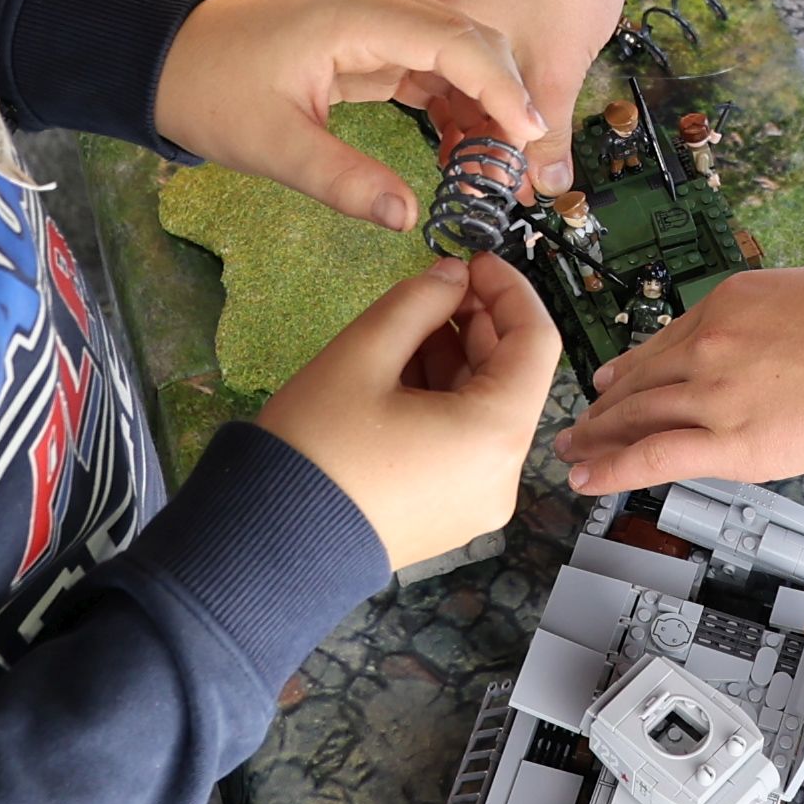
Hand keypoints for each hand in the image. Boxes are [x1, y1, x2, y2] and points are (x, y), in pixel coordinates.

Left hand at [156, 0, 545, 231]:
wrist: (165, 61)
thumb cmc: (212, 92)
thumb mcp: (274, 145)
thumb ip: (343, 180)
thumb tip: (408, 217)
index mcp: (359, 16)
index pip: (457, 42)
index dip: (502, 87)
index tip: (531, 136)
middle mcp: (377, 5)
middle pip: (470, 38)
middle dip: (506, 92)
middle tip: (525, 159)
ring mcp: (374, 20)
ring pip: (456, 50)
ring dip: (485, 98)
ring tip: (502, 160)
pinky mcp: (367, 41)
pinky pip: (429, 64)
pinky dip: (456, 99)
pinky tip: (469, 142)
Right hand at [259, 253, 563, 567]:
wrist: (266, 544)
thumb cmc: (317, 444)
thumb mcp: (362, 354)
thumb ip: (417, 301)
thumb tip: (452, 277)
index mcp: (494, 436)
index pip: (537, 343)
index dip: (510, 290)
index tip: (473, 259)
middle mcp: (501, 476)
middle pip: (512, 379)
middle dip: (477, 325)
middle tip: (432, 287)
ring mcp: (476, 502)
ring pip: (485, 411)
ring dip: (455, 361)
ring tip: (403, 329)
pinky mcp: (449, 516)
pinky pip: (464, 444)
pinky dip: (443, 401)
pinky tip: (398, 373)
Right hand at [406, 0, 627, 194]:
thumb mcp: (556, 72)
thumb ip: (546, 138)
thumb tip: (547, 190)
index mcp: (430, 33)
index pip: (439, 116)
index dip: (475, 159)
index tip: (502, 190)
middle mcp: (426, 12)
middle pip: (447, 95)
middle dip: (482, 137)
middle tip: (515, 175)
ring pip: (462, 72)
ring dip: (491, 107)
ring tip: (522, 144)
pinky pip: (474, 45)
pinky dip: (496, 75)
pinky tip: (521, 95)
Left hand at [558, 263, 803, 494]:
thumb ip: (773, 318)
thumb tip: (775, 339)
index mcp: (727, 302)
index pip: (663, 342)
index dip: (630, 366)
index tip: (611, 379)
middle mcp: (708, 344)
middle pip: (640, 379)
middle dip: (605, 404)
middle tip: (581, 420)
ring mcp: (714, 392)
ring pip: (637, 416)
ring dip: (598, 436)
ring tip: (574, 450)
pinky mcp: (730, 442)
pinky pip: (655, 456)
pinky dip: (613, 469)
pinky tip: (586, 477)